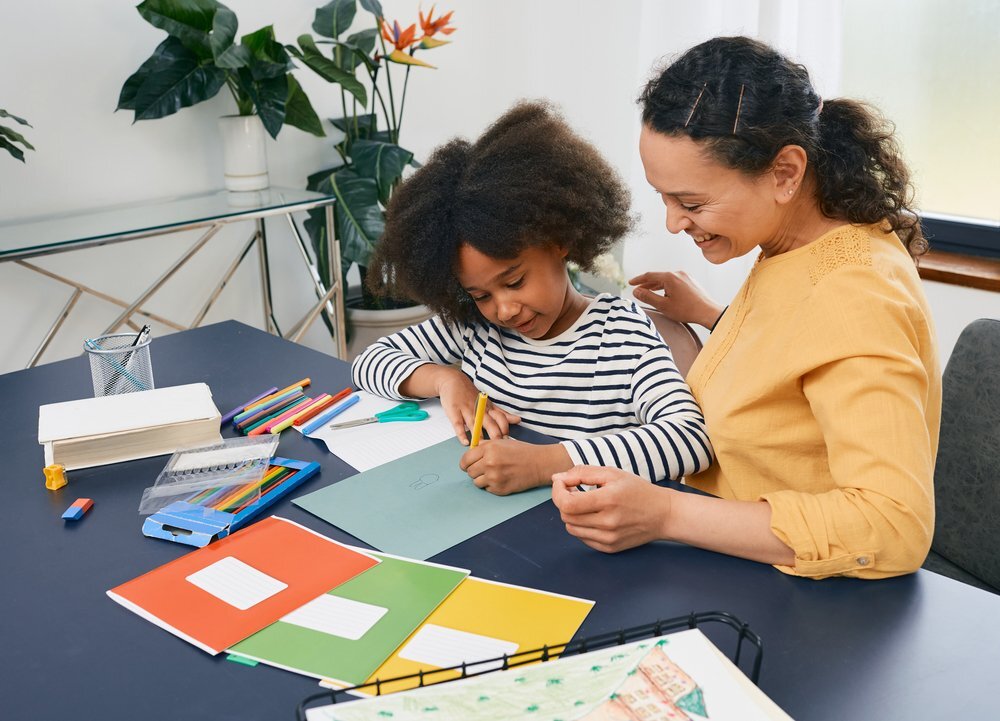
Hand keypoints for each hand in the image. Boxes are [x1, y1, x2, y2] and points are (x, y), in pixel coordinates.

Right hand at [433, 369, 520, 444]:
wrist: (453, 380)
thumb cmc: (471, 395)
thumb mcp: (488, 403)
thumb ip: (502, 414)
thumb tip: (517, 420)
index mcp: (488, 408)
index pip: (501, 418)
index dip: (505, 429)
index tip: (508, 441)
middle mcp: (479, 409)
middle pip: (490, 423)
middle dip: (495, 435)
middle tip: (498, 446)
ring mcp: (466, 410)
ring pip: (474, 424)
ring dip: (479, 436)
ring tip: (483, 447)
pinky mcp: (454, 411)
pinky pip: (458, 424)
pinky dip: (461, 434)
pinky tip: (465, 442)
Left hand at [460, 440, 571, 494]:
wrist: (538, 464)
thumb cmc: (520, 451)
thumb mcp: (501, 442)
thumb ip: (484, 446)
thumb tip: (470, 452)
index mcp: (488, 449)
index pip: (465, 460)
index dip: (466, 463)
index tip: (468, 464)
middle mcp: (489, 463)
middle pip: (469, 472)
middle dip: (475, 470)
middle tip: (485, 468)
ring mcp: (494, 477)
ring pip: (476, 482)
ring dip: (482, 479)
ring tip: (494, 474)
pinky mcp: (499, 489)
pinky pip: (487, 489)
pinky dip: (492, 485)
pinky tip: (502, 479)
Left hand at [550, 465, 672, 551]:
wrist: (663, 514)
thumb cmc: (637, 490)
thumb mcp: (612, 473)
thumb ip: (582, 473)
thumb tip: (556, 478)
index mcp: (608, 500)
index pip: (567, 503)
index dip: (558, 491)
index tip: (563, 483)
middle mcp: (608, 523)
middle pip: (566, 516)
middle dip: (564, 501)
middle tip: (574, 491)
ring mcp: (609, 538)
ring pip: (571, 528)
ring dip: (571, 514)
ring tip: (585, 503)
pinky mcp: (609, 548)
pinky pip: (582, 538)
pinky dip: (582, 526)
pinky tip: (594, 516)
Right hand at [629, 270, 722, 329]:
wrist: (708, 312)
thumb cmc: (687, 310)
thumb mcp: (663, 305)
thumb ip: (648, 297)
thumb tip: (636, 291)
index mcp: (670, 277)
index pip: (649, 275)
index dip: (638, 280)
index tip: (631, 283)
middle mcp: (678, 273)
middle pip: (658, 277)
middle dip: (647, 284)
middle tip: (638, 290)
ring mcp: (685, 276)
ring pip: (667, 279)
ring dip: (657, 286)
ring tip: (649, 292)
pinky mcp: (690, 281)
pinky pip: (675, 281)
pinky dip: (666, 286)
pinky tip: (664, 293)